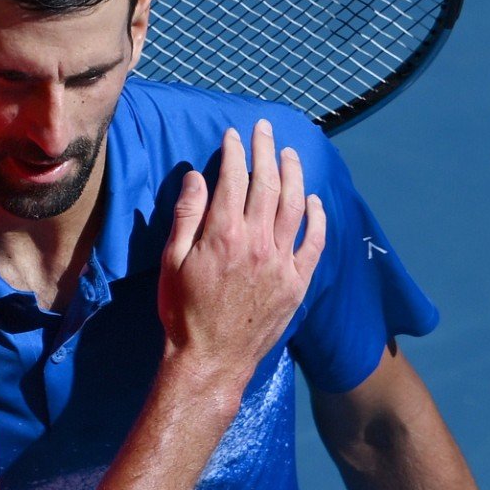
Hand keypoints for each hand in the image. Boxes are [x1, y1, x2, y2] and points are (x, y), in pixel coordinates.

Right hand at [159, 118, 325, 388]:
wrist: (211, 359)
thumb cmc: (182, 313)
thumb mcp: (172, 261)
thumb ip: (186, 216)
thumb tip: (197, 176)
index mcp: (223, 233)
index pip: (233, 179)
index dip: (234, 152)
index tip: (233, 136)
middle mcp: (257, 241)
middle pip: (267, 183)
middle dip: (265, 151)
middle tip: (265, 130)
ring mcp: (281, 261)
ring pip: (294, 205)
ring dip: (294, 174)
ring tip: (291, 154)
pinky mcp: (297, 282)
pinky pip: (314, 242)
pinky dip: (317, 217)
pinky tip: (315, 200)